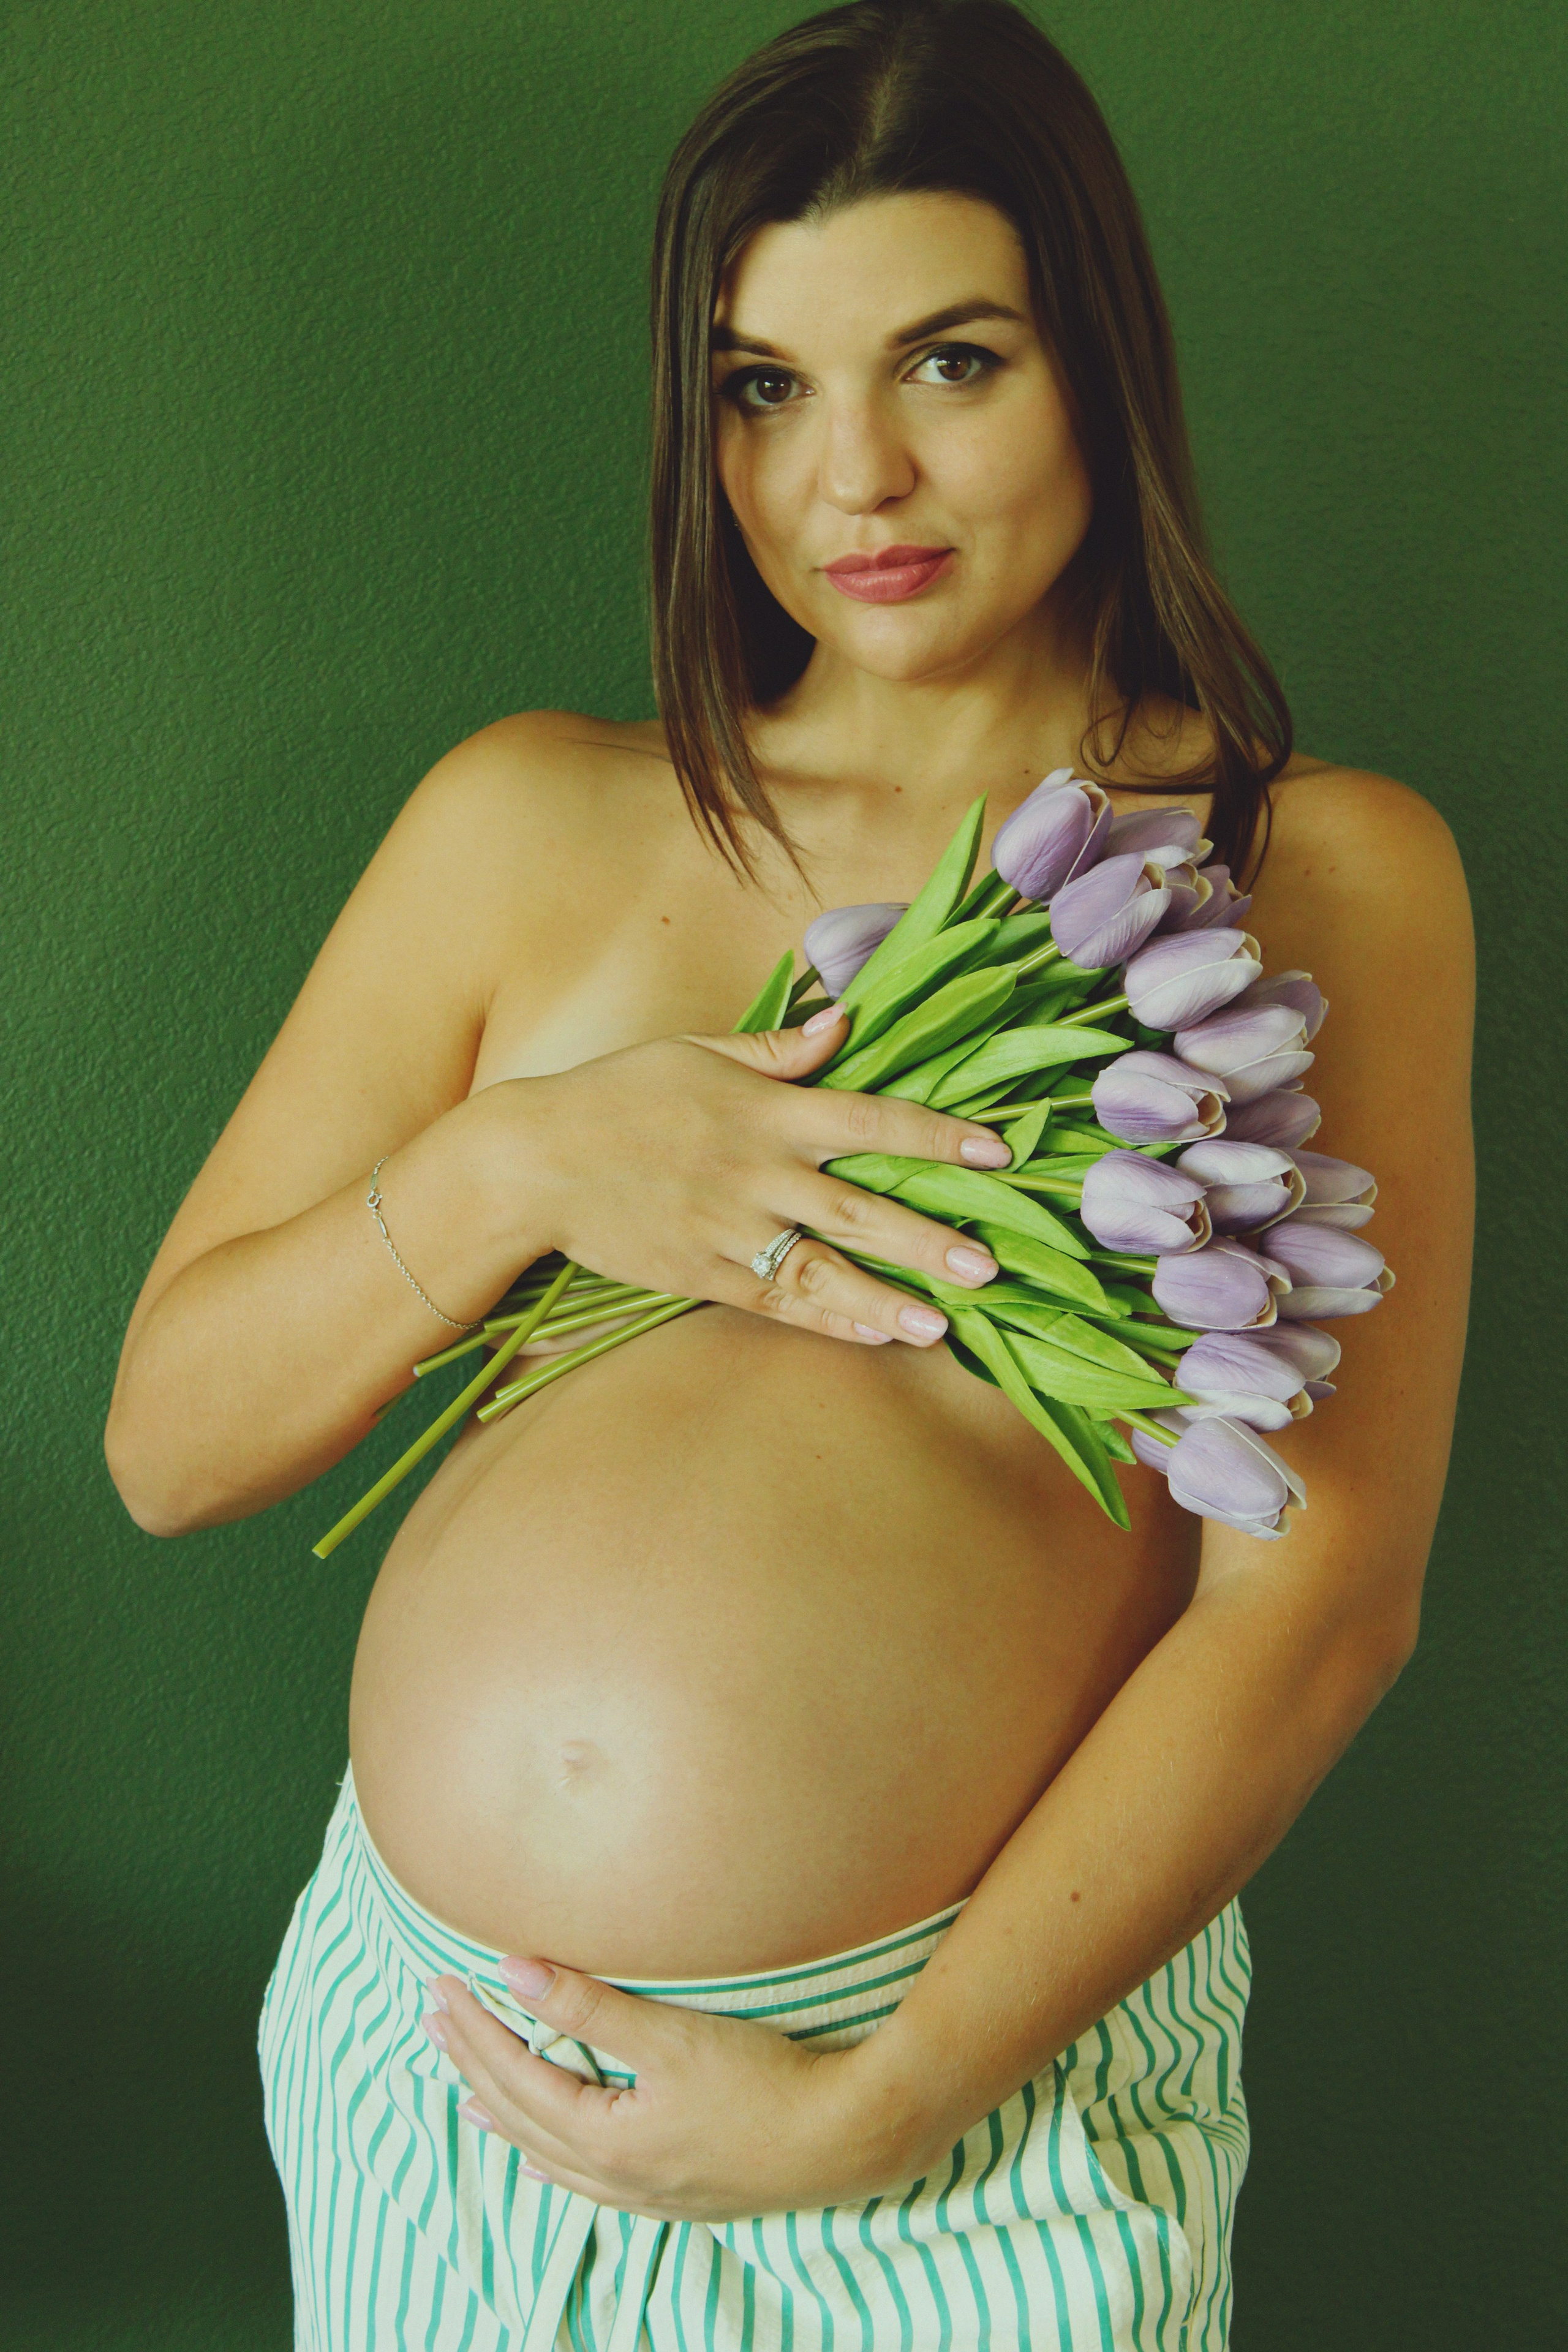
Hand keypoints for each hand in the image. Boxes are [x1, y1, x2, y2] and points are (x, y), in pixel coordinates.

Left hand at [421, 1954, 934, 2221]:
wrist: (845, 2138)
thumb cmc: (763, 2084)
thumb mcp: (670, 2036)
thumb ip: (587, 2007)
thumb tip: (512, 1972)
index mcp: (603, 2139)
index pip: (514, 2077)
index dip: (474, 2029)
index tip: (439, 1986)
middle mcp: (612, 2176)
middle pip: (518, 2115)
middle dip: (472, 2062)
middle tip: (432, 2018)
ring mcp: (643, 2192)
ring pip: (546, 2151)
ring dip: (501, 2111)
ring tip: (463, 2088)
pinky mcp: (672, 2192)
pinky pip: (583, 2176)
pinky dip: (548, 2153)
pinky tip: (542, 2157)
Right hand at [488, 1007, 1009, 1348]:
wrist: (531, 1161)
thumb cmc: (616, 1095)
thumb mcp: (696, 1052)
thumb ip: (778, 1048)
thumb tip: (845, 1020)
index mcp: (764, 1109)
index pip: (871, 1118)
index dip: (939, 1136)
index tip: (998, 1153)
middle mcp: (756, 1171)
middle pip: (860, 1205)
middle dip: (930, 1238)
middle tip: (991, 1266)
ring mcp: (729, 1228)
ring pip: (823, 1268)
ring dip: (887, 1298)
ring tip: (945, 1325)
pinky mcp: (701, 1273)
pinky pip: (776, 1301)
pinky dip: (828, 1321)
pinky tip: (876, 1337)